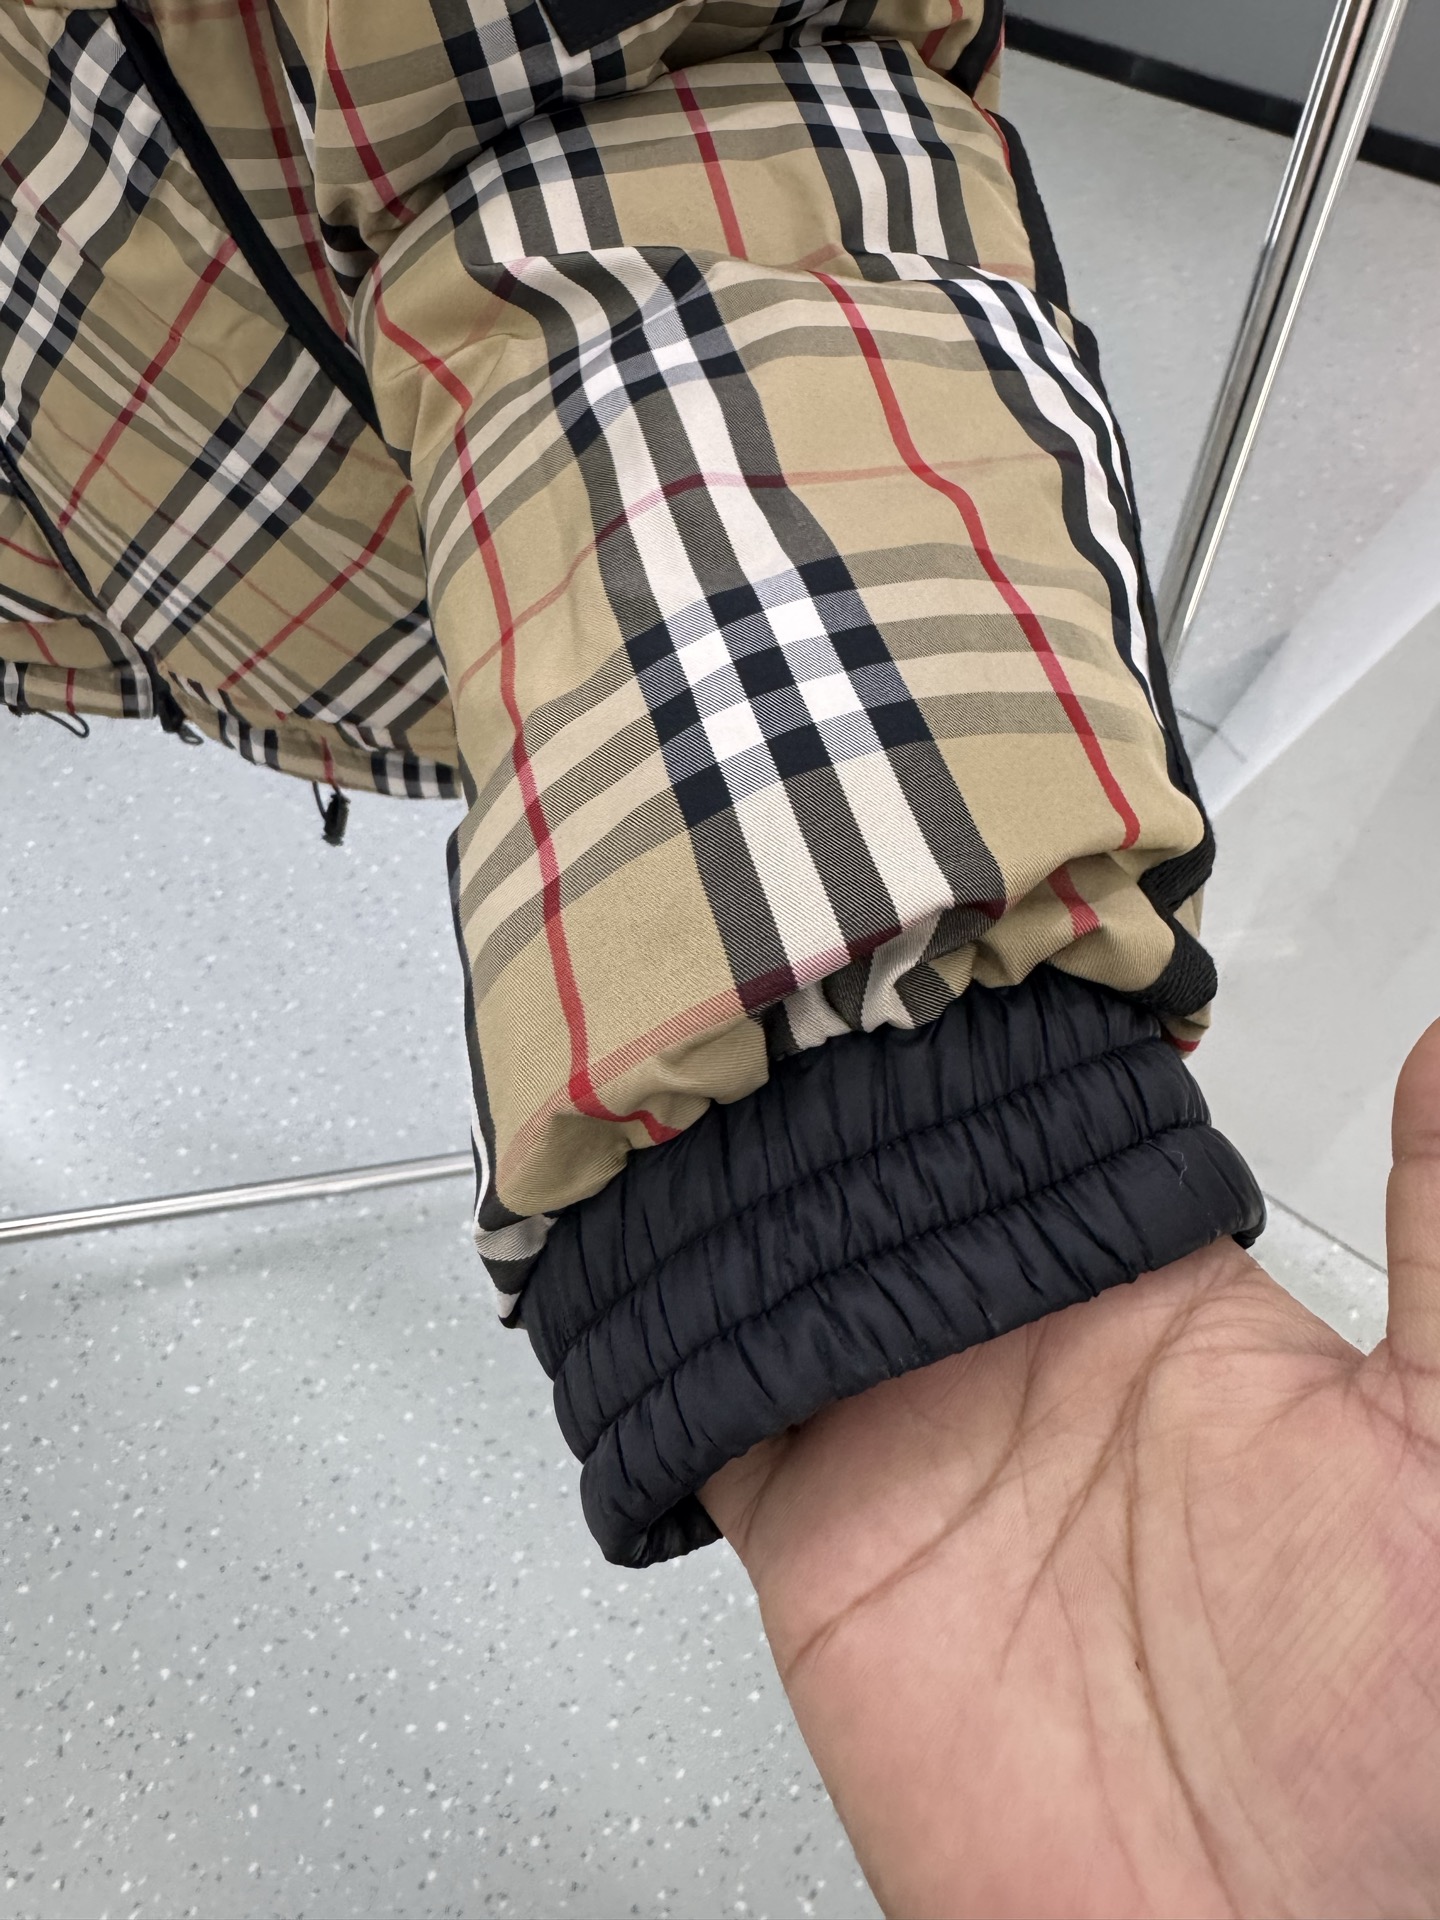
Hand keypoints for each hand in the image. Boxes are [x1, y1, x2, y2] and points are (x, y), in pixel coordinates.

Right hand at [701, 1020, 1439, 1918]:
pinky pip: (707, 1401)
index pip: (1035, 1097)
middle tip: (745, 937)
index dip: (968, 1001)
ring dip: (721, 1163)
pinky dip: (654, 1327)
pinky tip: (617, 1238)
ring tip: (654, 1046)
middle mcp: (1015, 1341)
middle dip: (815, 1055)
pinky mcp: (811, 1532)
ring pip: (778, 1248)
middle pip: (884, 1151)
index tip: (906, 893)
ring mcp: (902, 1431)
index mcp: (1152, 1292)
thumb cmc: (1393, 1746)